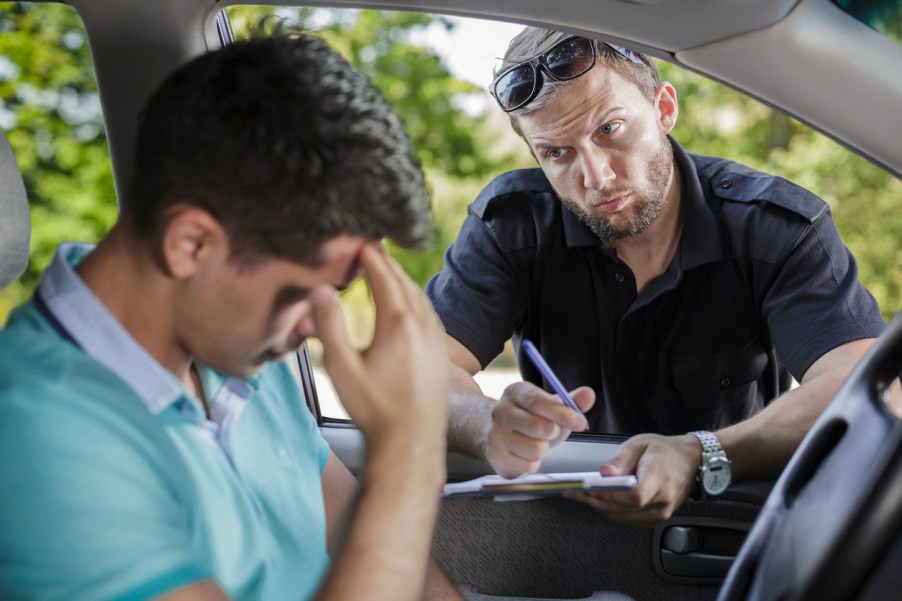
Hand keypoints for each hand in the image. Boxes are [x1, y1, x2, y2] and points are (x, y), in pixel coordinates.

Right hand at [310, 244, 449, 449]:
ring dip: (403, 281)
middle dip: (387, 263)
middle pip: (404, 282)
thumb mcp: (341, 367)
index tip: (360, 242)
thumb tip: (322, 291)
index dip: (370, 257)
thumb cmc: (373, 410)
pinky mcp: (441, 355)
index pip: (384, 277)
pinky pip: (430, 315)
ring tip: (387, 271)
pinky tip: (408, 306)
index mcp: (398, 323)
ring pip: (420, 298)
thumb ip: (329, 325)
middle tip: (371, 248)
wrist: (410, 444)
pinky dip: (416, 300)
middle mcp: (423, 326)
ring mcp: (436, 340)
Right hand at [486, 381, 593, 477]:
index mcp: (516, 392)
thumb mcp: (549, 406)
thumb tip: (588, 394)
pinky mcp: (495, 457)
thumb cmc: (529, 418)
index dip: (563, 414)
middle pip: (539, 427)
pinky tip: (526, 455)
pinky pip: (527, 466)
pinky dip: (533, 464)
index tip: (580, 423)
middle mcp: (500, 411)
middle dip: (553, 433)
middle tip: (551, 432)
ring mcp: (495, 435)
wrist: (495, 432)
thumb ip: (570, 401)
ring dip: (543, 449)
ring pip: (535, 449)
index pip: (540, 402)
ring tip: (536, 443)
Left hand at [566, 433, 700, 525]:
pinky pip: (628, 519)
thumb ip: (621, 460)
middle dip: (594, 500)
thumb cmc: (665, 450)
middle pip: (623, 508)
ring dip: (599, 507)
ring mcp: (660, 513)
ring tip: (580, 495)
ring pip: (622, 516)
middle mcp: (662, 500)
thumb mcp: (640, 444)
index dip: (609, 495)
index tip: (586, 489)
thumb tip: (603, 473)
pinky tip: (599, 500)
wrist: (691, 461)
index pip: (633, 495)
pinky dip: (611, 511)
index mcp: (659, 478)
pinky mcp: (656, 518)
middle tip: (572, 491)